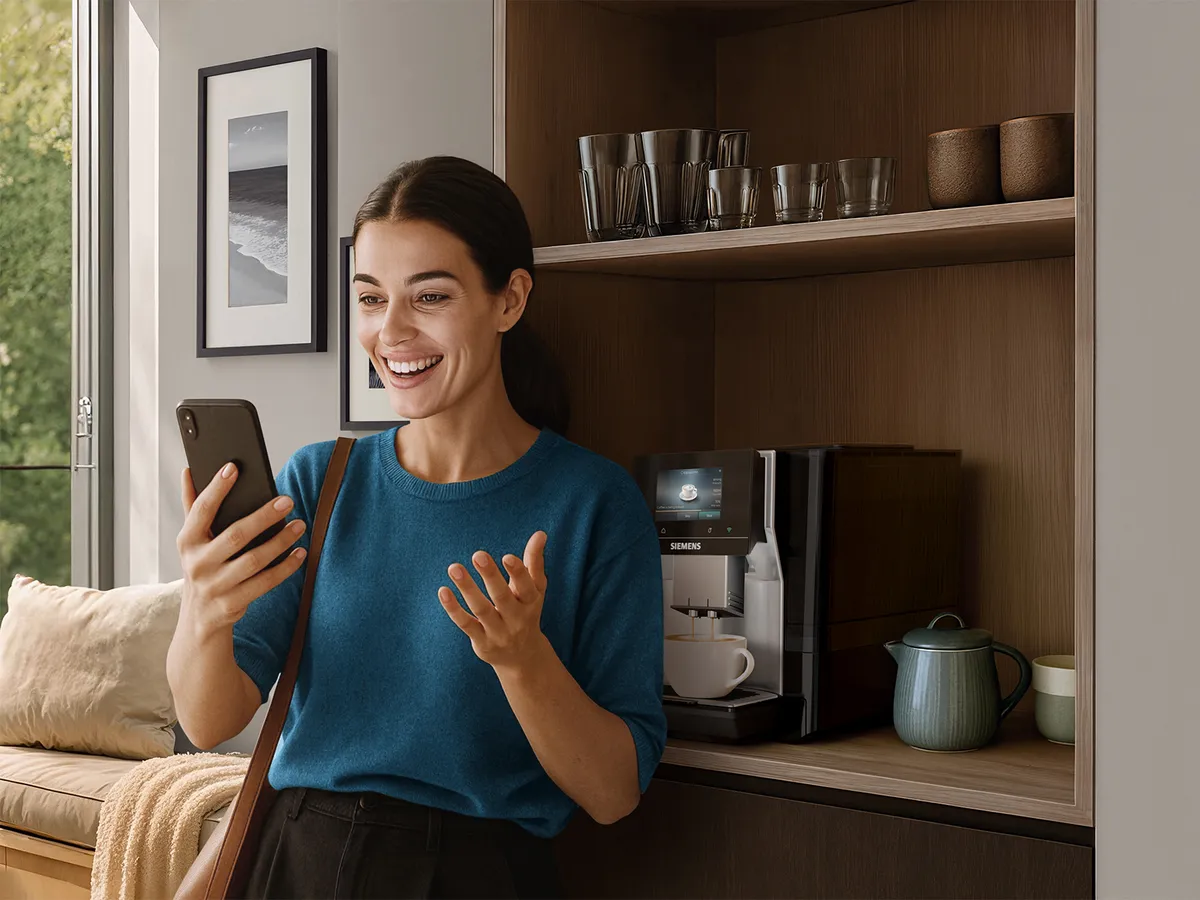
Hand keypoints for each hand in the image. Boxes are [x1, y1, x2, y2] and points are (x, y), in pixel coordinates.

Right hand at [176, 464, 306, 632]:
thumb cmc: (202, 567)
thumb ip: (193, 506)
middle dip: (263, 516)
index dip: (216, 488)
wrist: (199, 619)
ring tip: (299, 525)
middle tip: (288, 500)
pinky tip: (300, 553)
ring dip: (281, 541)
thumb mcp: (193, 541)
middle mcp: (197, 564)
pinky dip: (285, 567)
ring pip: (254, 560)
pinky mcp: (232, 604)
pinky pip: (265, 582)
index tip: (233, 467)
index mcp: (187, 541)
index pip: (201, 510)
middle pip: (235, 535)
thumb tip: (188, 470)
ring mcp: (215, 586)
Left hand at [438, 531, 548, 670]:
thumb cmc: (526, 611)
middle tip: (478, 555)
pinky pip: (466, 624)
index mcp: (531, 602)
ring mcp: (498, 632)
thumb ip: (534, 561)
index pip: (526, 587)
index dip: (518, 573)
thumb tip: (540, 533)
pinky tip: (443, 591)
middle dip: (491, 576)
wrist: (522, 656)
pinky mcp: (481, 642)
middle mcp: (516, 619)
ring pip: (481, 609)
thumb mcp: (535, 589)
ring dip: (467, 588)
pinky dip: (453, 609)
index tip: (507, 556)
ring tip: (454, 567)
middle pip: (502, 597)